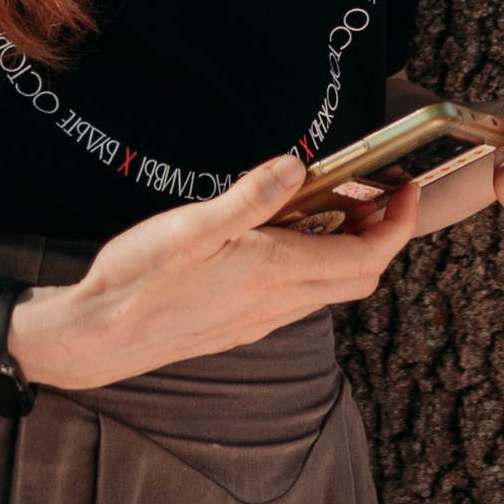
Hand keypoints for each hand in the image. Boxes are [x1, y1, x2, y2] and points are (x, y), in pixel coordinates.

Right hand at [7, 154, 417, 391]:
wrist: (97, 337)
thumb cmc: (138, 280)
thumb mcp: (191, 226)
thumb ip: (251, 197)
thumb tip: (299, 165)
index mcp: (277, 273)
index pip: (368, 256)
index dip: (398, 222)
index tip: (406, 187)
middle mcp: (279, 304)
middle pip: (359, 276)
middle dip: (380, 234)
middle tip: (375, 192)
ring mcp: (261, 320)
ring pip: (329, 288)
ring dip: (345, 249)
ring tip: (329, 206)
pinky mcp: (241, 326)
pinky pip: (298, 297)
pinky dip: (312, 265)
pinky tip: (281, 240)